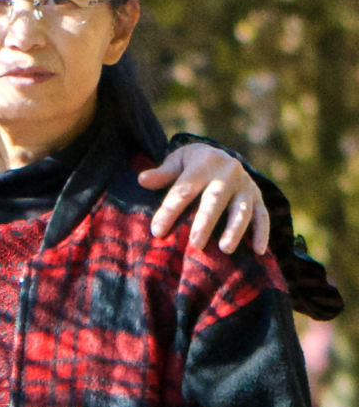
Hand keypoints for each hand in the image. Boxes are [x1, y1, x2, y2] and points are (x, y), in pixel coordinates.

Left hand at [138, 144, 269, 254]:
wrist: (221, 155)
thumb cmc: (192, 165)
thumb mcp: (177, 162)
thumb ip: (162, 174)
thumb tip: (142, 180)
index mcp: (203, 164)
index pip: (183, 190)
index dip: (170, 211)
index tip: (157, 231)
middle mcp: (227, 173)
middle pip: (214, 200)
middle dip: (205, 222)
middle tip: (195, 243)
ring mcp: (245, 186)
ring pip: (241, 210)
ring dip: (235, 230)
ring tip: (225, 249)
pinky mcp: (258, 197)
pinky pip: (263, 215)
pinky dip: (263, 232)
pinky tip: (259, 251)